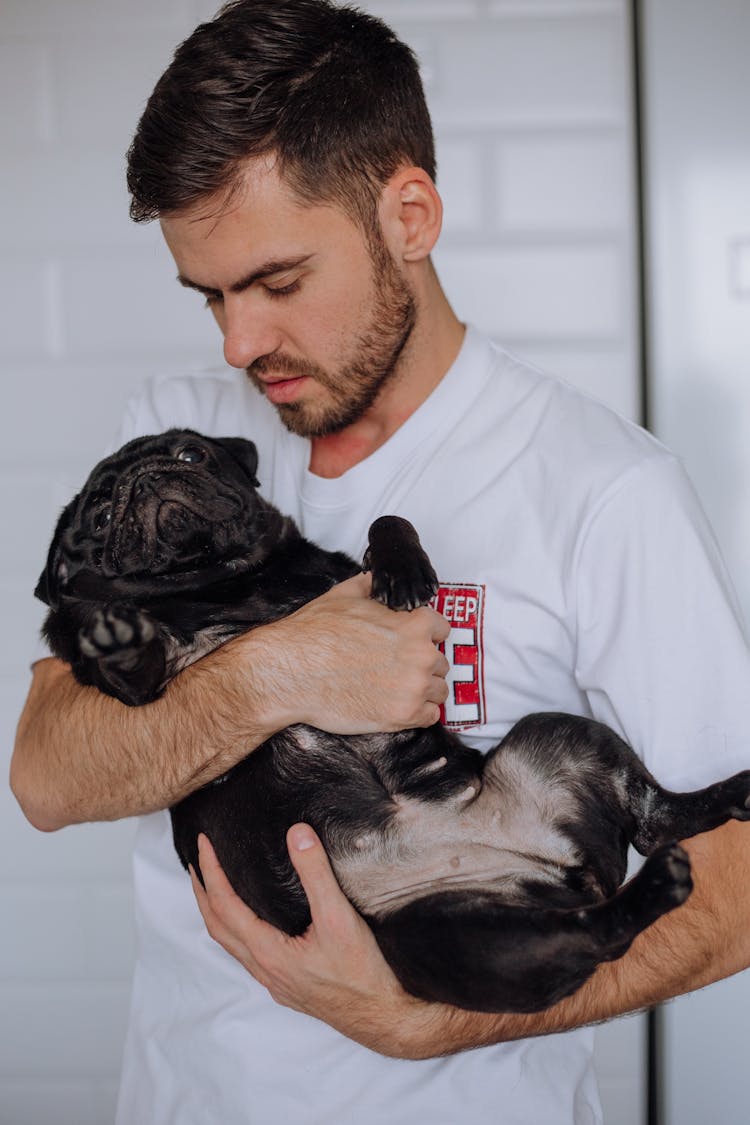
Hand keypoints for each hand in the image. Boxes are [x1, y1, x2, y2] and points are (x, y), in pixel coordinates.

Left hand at [190, 826, 443, 1057]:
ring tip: (216, 887)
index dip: (211, 872)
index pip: (224, 905)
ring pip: (232, 944)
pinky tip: (254, 922)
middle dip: (203, 893)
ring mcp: (276, 981)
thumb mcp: (340, 917)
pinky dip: (238, 930)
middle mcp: (265, 969)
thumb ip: (316, 874)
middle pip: (217, 927)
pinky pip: (250, 955)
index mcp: (268, 953)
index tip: (204, 844)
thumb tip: (297, 833)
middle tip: (197, 861)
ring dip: (217, 913)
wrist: (385, 1018)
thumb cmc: (364, 975)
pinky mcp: (290, 985)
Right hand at [246, 573, 449, 734]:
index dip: (425, 634)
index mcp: (414, 624)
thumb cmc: (314, 634)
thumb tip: (375, 579)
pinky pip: (429, 716)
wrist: (291, 672)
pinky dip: (418, 713)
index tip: (413, 643)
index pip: (442, 629)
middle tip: (398, 668)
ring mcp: (414, 688)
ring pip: (439, 691)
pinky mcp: (403, 716)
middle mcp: (421, 656)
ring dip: (423, 689)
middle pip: (440, 662)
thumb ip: (369, 586)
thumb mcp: (343, 595)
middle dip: (422, 664)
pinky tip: (399, 705)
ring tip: (398, 689)